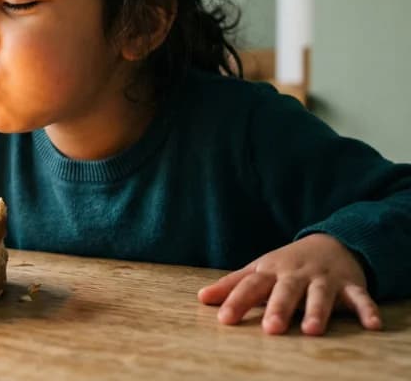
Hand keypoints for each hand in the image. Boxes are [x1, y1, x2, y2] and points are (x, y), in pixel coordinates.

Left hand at [197, 233, 381, 334]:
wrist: (330, 242)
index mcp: (271, 272)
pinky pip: (361, 297)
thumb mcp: (259, 271)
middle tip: (270, 329)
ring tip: (311, 331)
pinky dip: (367, 309)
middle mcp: (296, 274)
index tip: (224, 319)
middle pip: (286, 291)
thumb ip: (232, 285)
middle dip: (278, 308)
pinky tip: (372, 324)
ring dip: (317, 311)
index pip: (251, 286)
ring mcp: (324, 278)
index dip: (237, 301)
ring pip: (321, 295)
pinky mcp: (350, 284)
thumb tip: (201, 298)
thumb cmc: (286, 265)